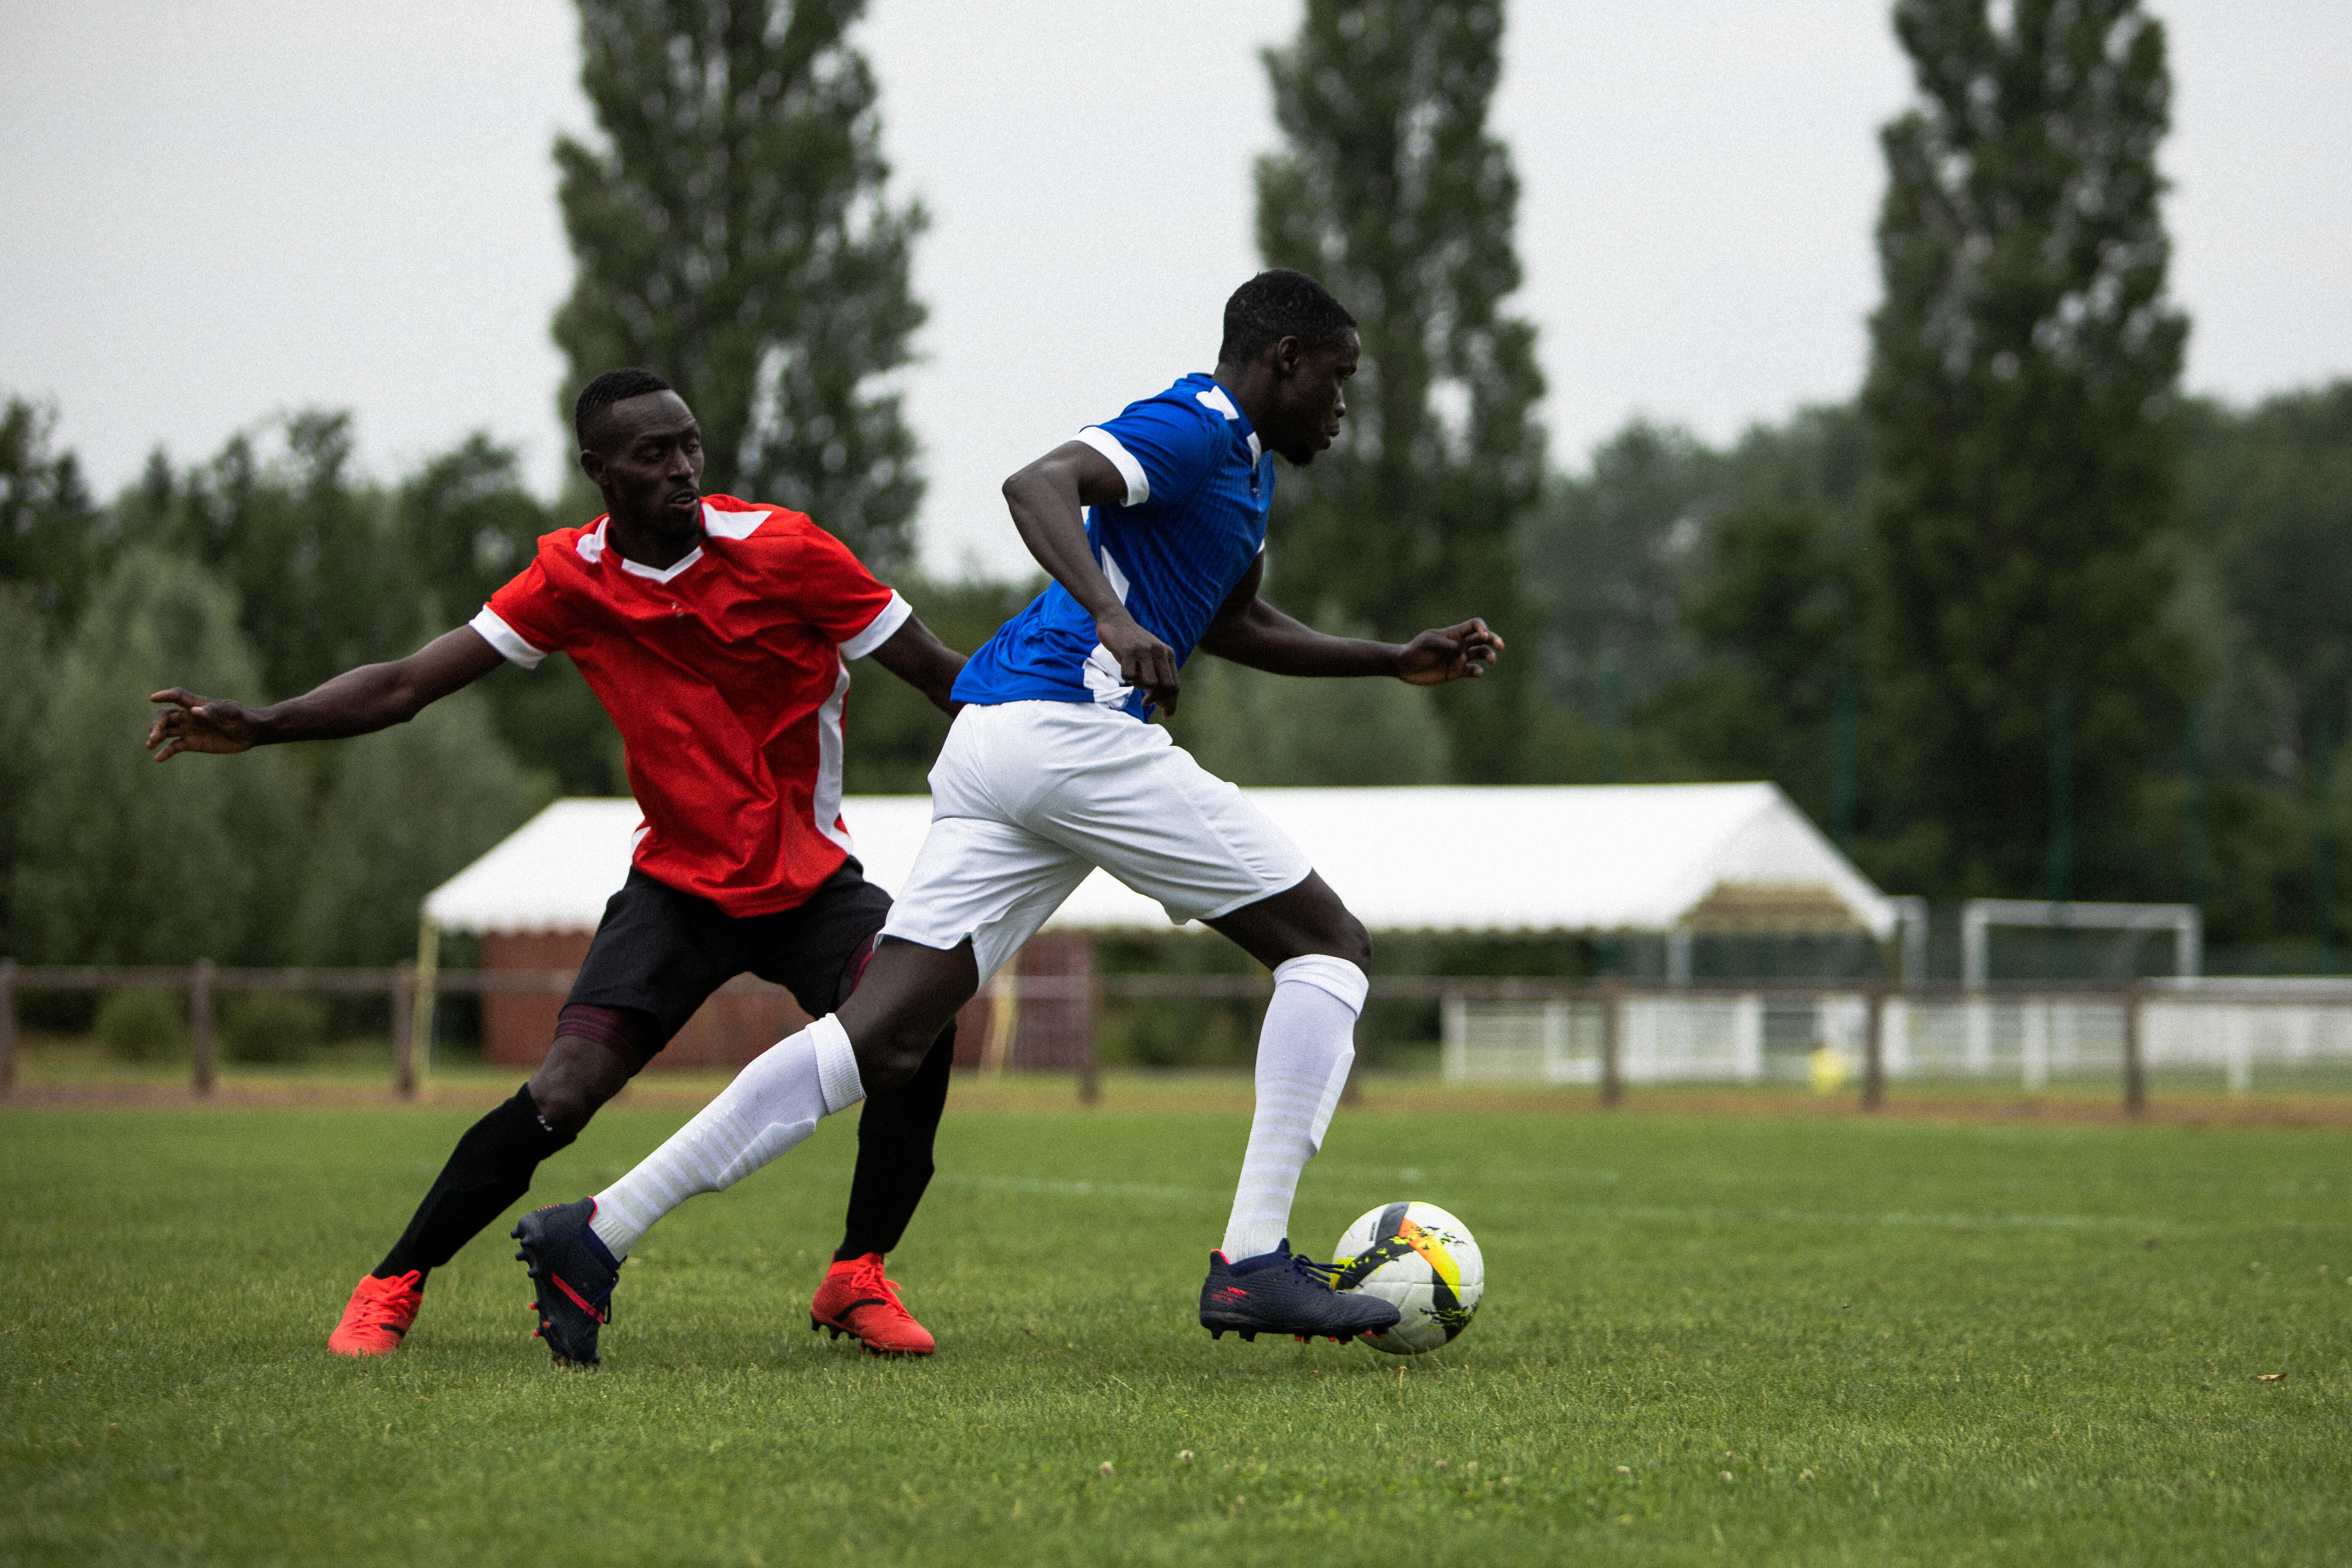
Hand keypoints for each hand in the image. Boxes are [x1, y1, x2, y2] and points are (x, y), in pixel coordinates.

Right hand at [146, 689, 262, 759]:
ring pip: (166, 730)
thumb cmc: (242, 718)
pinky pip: (174, 746)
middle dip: (157, 724)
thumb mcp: (232, 714)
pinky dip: (165, 752)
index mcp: (197, 704)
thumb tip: (194, 710)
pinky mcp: (192, 743)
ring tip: (150, 744)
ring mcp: (189, 729)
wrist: (249, 733)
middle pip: (166, 716)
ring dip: (156, 736)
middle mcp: (189, 716)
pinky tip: (158, 758)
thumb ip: (215, 711)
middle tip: (155, 736)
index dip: (165, 695)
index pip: (178, 696)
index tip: (152, 698)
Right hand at [1098, 610, 1182, 714]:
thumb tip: (1162, 702)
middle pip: (1166, 687)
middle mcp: (1159, 651)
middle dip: (1156, 700)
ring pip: (1148, 683)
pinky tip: (1124, 668)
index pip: (1175, 685)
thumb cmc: (1133, 643)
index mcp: (1168, 654)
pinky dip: (1126, 678)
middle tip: (1145, 703)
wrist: (1115, 620)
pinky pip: (1129, 676)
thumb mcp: (1151, 656)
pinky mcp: (1128, 651)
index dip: (1171, 703)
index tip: (1167, 716)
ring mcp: (1144, 651)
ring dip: (1139, 686)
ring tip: (1133, 677)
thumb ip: (1159, 675)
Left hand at [1397, 619, 1504, 685]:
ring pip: (1481, 655)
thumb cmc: (1416, 650)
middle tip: (1500, 646)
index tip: (1483, 635)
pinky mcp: (1457, 672)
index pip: (1475, 625)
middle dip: (1493, 640)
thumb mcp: (1429, 643)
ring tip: (1492, 660)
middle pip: (1483, 639)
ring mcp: (1459, 658)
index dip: (1482, 628)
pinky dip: (1477, 671)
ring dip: (1489, 656)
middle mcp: (1460, 645)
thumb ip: (1447, 646)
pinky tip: (1477, 672)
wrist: (1405, 667)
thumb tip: (1463, 654)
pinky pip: (1472, 671)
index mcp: (1455, 633)